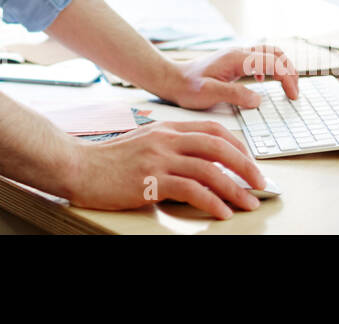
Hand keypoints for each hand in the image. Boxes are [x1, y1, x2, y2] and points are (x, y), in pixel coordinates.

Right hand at [69, 120, 265, 219]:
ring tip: (249, 202)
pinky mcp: (151, 180)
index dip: (237, 145)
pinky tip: (222, 212)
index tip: (250, 162)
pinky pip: (191, 190)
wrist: (78, 166)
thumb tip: (200, 164)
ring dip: (235, 188)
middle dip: (245, 165)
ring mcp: (159, 158)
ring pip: (209, 169)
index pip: (213, 129)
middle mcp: (166, 139)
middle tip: (260, 183)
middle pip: (218, 146)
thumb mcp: (144, 143)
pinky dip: (212, 202)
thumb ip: (170, 147)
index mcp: (166, 127)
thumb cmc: (108, 160)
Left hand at [167, 45, 298, 109]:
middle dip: (290, 71)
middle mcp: (239, 53)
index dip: (287, 78)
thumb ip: (235, 95)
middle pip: (276, 53)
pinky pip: (259, 58)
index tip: (293, 96)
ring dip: (282, 67)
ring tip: (288, 86)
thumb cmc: (188, 88)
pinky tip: (264, 82)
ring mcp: (237, 55)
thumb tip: (258, 99)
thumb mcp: (210, 94)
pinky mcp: (234, 61)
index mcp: (236, 59)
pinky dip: (270, 67)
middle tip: (295, 92)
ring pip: (269, 53)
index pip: (272, 63)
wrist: (172, 80)